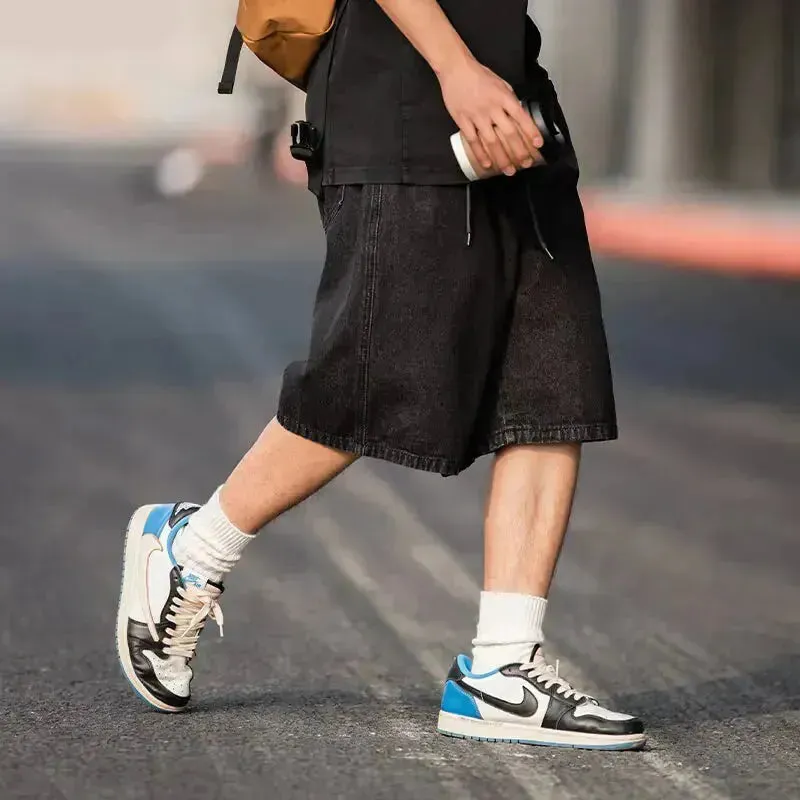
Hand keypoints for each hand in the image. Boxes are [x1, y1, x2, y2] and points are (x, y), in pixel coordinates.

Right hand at [438, 57, 542, 174]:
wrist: (456, 69)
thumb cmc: (479, 76)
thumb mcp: (501, 84)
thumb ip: (509, 101)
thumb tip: (519, 117)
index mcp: (504, 97)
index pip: (521, 117)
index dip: (531, 132)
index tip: (538, 144)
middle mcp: (492, 108)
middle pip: (509, 133)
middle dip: (519, 151)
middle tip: (526, 164)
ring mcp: (477, 115)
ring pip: (492, 141)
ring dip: (502, 158)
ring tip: (509, 170)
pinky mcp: (463, 121)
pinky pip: (473, 141)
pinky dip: (481, 154)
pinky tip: (487, 164)